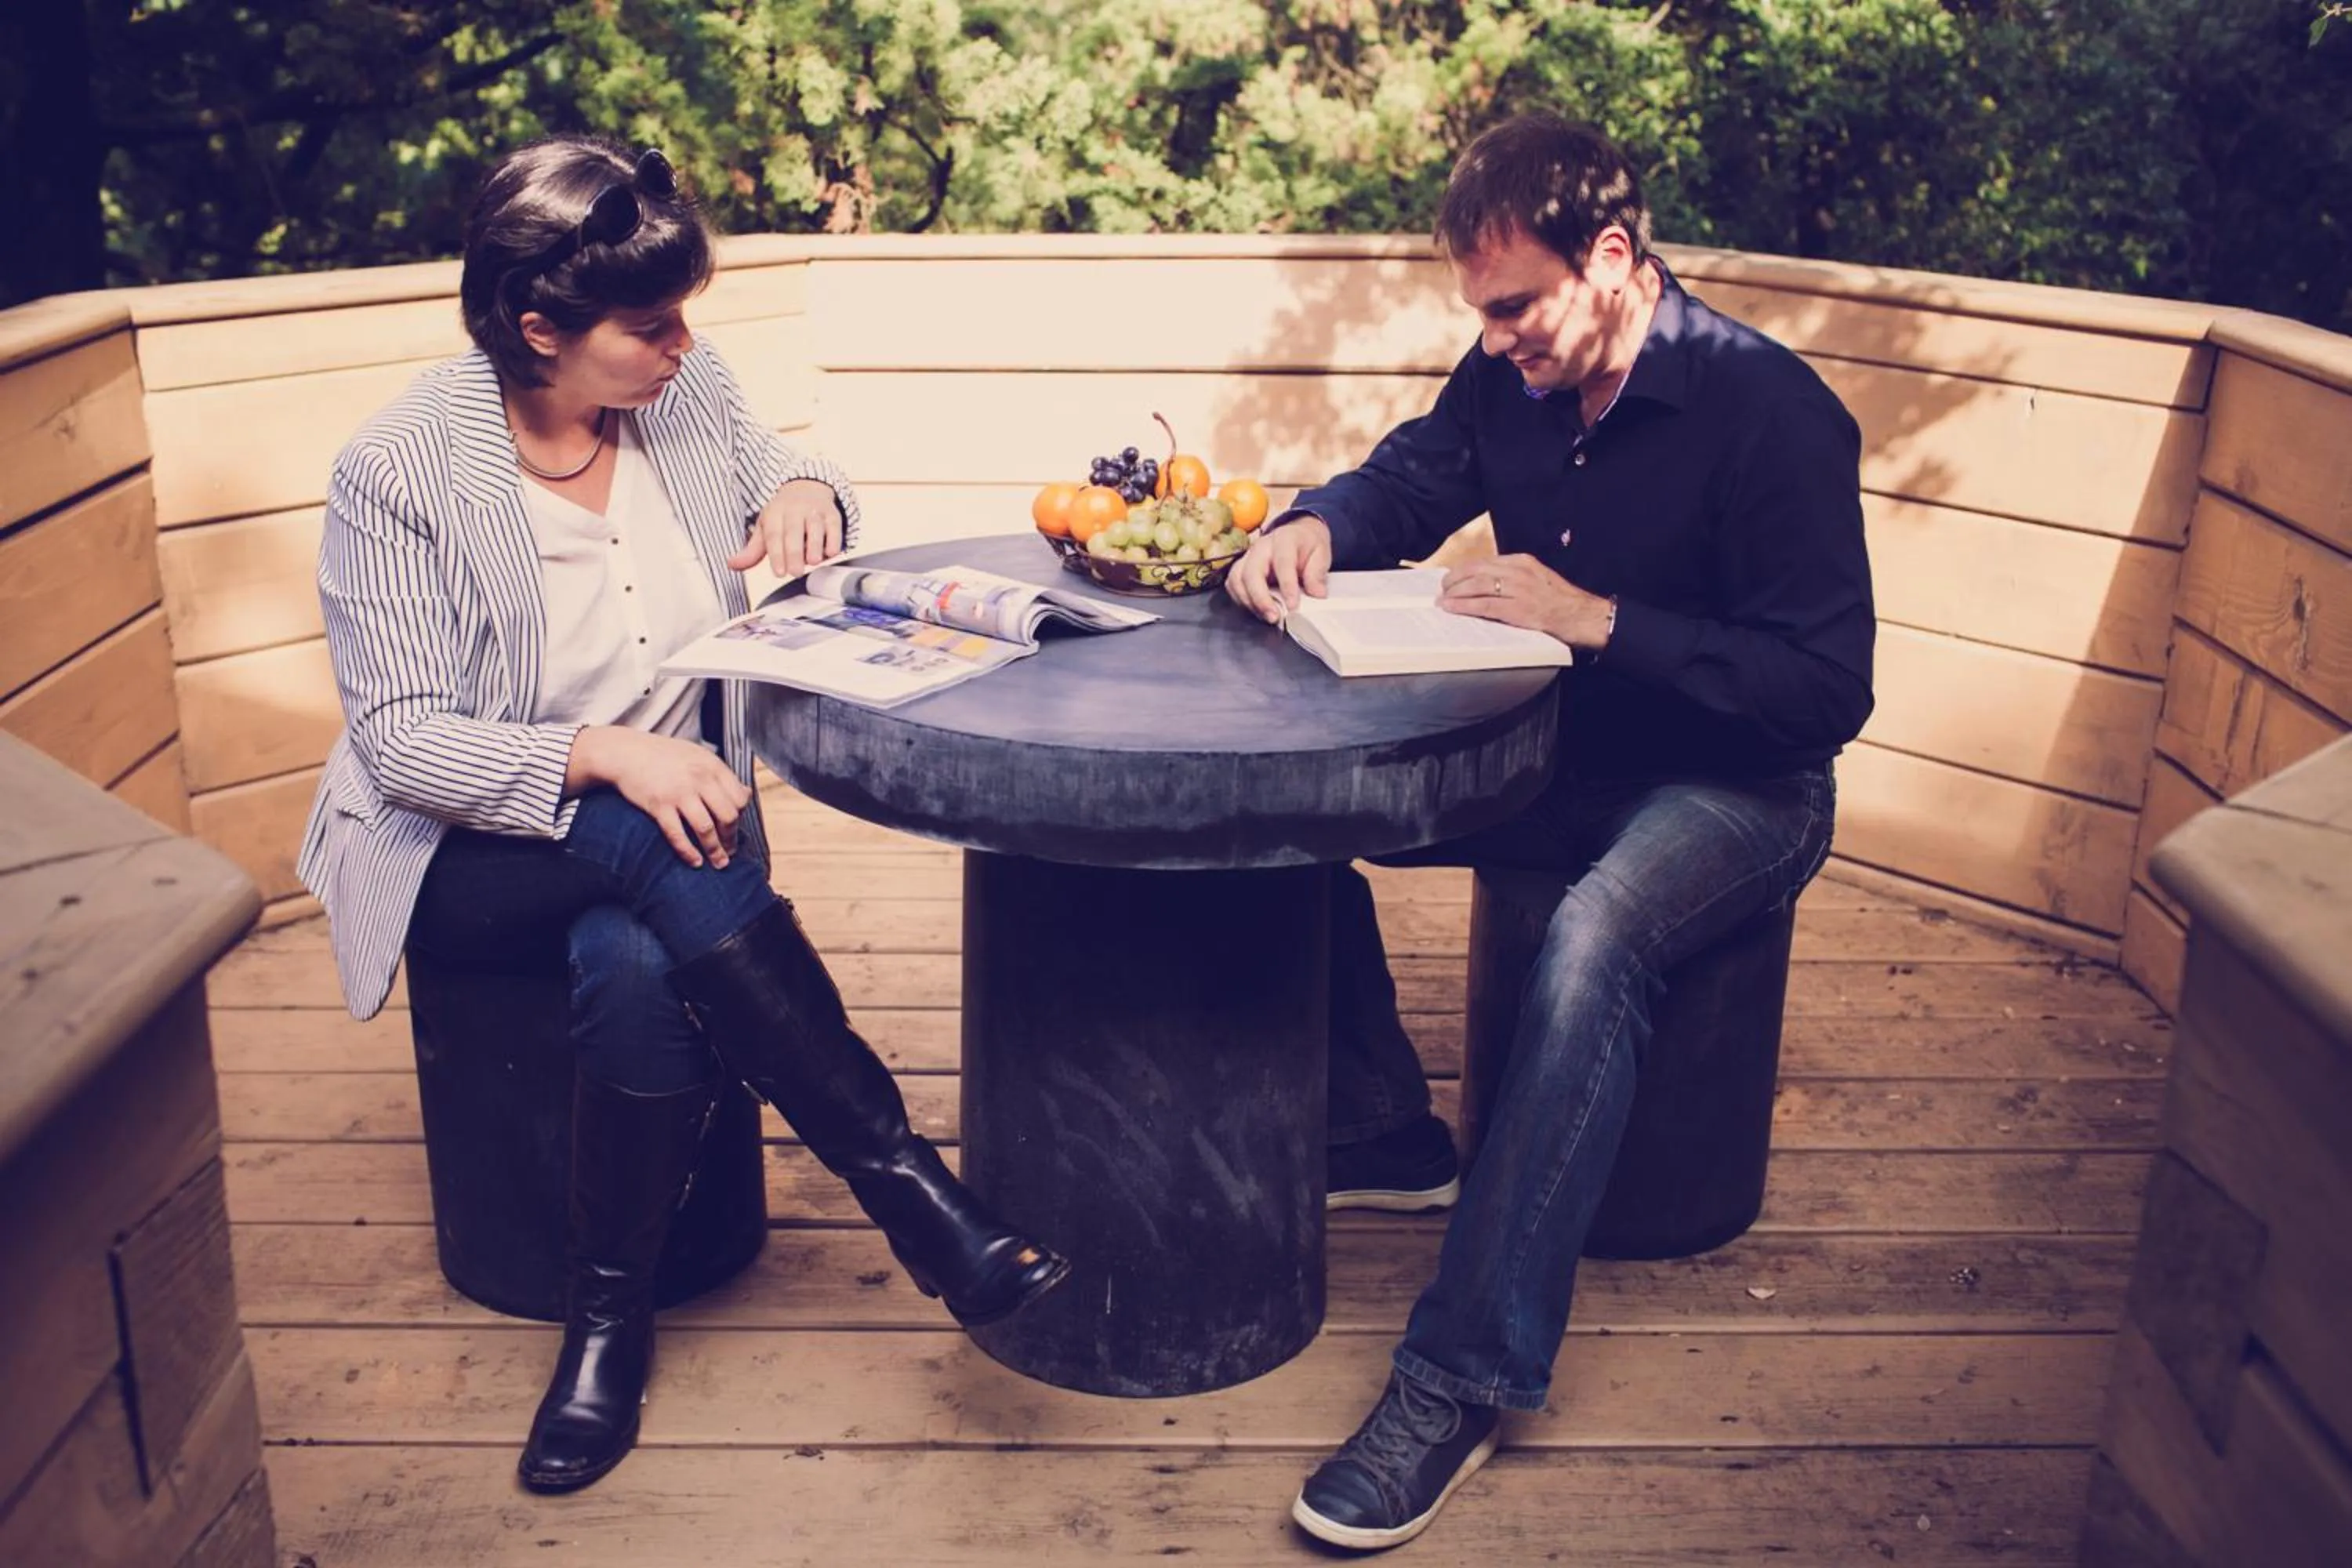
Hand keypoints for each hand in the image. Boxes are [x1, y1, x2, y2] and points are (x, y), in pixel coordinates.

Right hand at [567, 726, 752, 867]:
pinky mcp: (659, 805)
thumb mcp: (699, 756)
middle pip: (728, 816)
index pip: (739, 799)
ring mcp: (679, 793)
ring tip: (719, 863)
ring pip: (706, 829)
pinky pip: (678, 835)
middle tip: (730, 851)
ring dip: (715, 850)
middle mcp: (699, 779)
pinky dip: (688, 852)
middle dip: (731, 838)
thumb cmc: (663, 755)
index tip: (735, 829)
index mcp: (712, 766)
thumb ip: (721, 775)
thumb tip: (747, 793)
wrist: (625, 752)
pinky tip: (695, 862)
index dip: (741, 818)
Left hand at [729, 478, 843, 578]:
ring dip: (815, 545)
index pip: (774, 535)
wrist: (807, 489)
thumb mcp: (765, 529)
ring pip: (815, 528)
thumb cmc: (784, 516)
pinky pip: (835, 527)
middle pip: (794, 532)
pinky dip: (834, 540)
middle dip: (795, 553)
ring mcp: (815, 511)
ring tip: (813, 561)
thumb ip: (752, 551)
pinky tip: (830, 552)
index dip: (777, 554)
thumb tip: (732, 564)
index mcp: (774, 513)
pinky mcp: (832, 514)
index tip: (779, 572)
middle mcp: (794, 510)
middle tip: (796, 572)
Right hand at [1225, 517, 1332, 623]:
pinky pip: (1233, 585)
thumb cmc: (1307, 545)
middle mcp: (1261, 547)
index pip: (1282, 562)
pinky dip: (1241, 600)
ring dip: (1249, 602)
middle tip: (1274, 617)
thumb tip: (1317, 594)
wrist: (1297, 535)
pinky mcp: (1241, 568)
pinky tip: (1257, 610)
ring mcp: (1248, 557)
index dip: (1287, 585)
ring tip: (1266, 616)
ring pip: (1237, 579)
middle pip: (1251, 572)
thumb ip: (1317, 573)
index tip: (1293, 606)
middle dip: (1261, 598)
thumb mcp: (1321, 554)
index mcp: (1284, 539)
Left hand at [1438, 554, 1615, 649]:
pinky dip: (1464, 606)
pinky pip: (1484, 606)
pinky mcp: (1518, 609)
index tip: (1453, 576)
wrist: (1583, 615)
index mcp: (1523, 561)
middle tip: (1443, 588)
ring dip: (1455, 592)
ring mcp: (1518, 590)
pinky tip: (1451, 608)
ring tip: (1443, 599)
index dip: (1465, 569)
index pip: (1485, 562)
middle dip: (1455, 578)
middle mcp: (1519, 571)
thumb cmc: (1562, 601)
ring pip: (1476, 586)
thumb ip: (1516, 577)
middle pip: (1476, 570)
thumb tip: (1490, 583)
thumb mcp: (1539, 578)